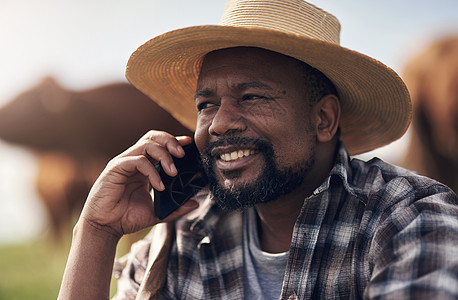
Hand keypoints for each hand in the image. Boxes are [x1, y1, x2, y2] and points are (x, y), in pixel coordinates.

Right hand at [78, 131, 198, 238]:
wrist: (105, 228)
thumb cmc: (126, 218)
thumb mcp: (157, 213)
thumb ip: (176, 208)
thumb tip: (195, 203)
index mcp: (143, 167)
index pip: (160, 145)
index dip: (174, 141)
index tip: (189, 144)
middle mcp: (134, 160)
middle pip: (153, 138)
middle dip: (170, 141)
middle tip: (182, 155)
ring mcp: (124, 163)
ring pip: (147, 145)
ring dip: (164, 156)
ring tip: (173, 173)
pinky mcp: (115, 169)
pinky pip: (138, 161)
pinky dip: (152, 171)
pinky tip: (159, 186)